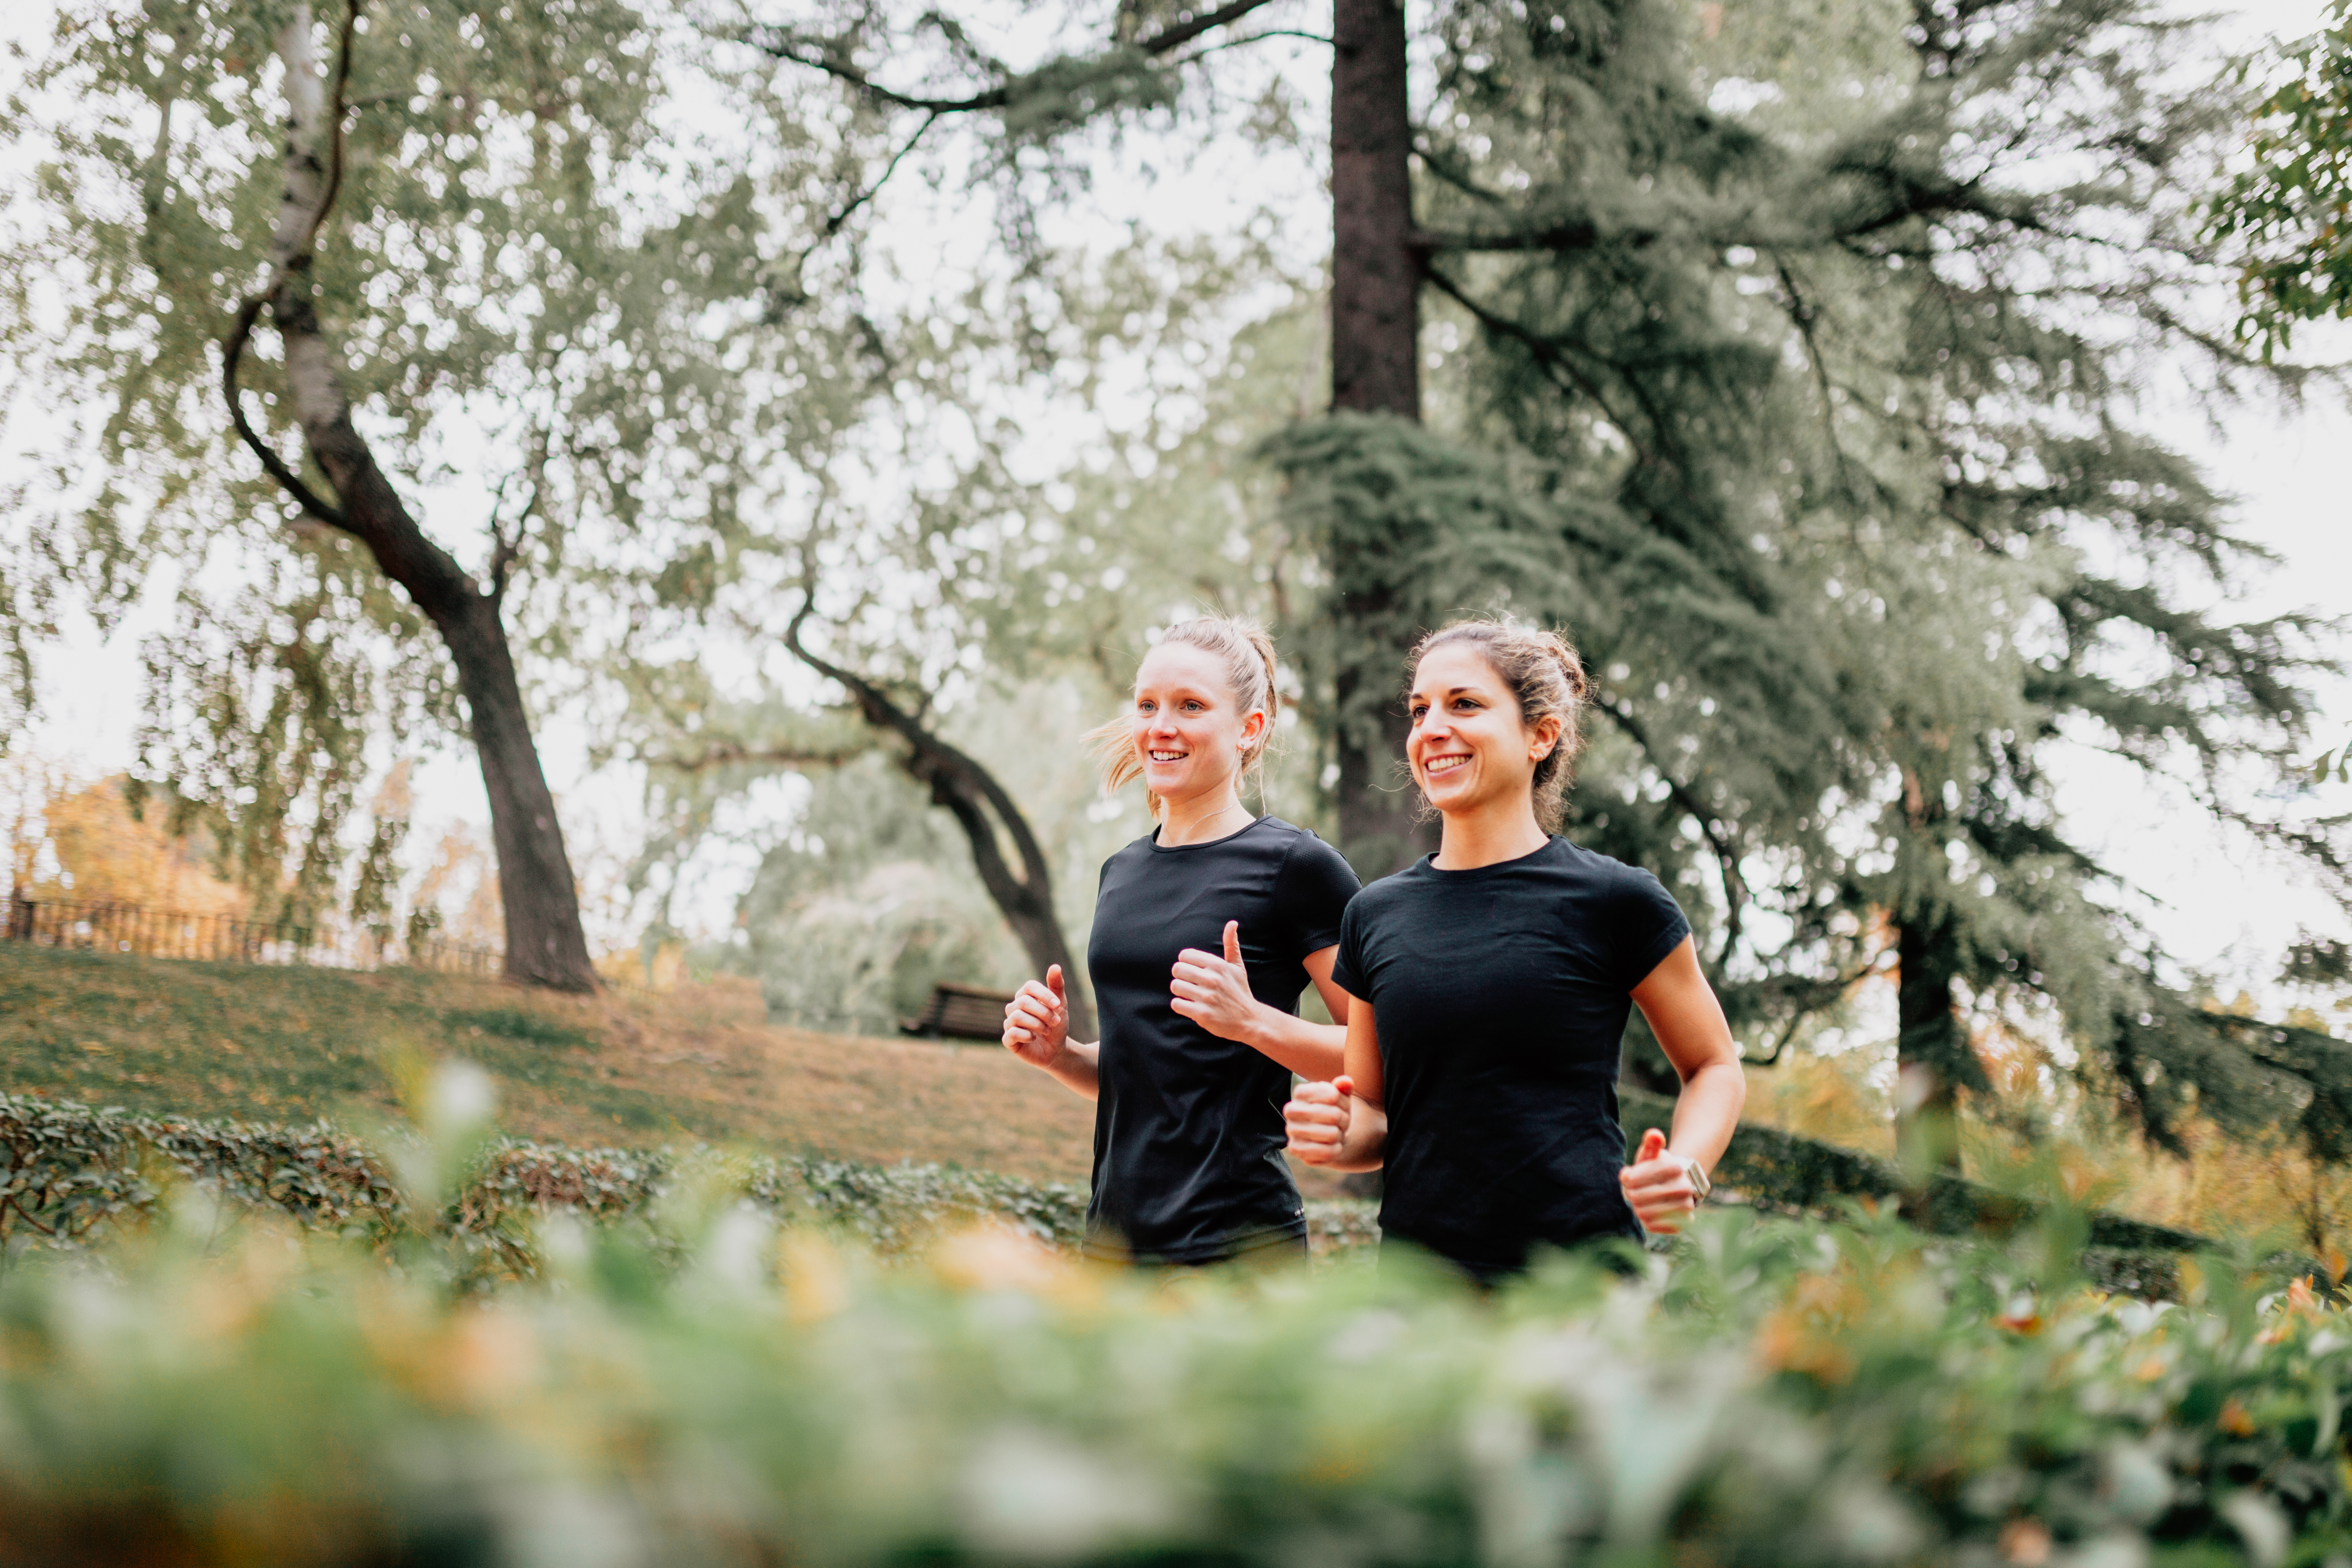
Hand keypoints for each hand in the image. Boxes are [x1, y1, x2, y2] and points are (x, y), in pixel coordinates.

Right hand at [1002, 966, 1069, 1068]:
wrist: (1056, 1049)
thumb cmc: (1056, 1025)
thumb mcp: (1060, 1005)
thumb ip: (1056, 986)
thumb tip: (1055, 966)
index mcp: (1025, 996)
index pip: (1029, 987)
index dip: (1044, 995)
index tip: (1058, 1005)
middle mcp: (1014, 1008)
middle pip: (1024, 1002)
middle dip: (1043, 1012)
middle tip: (1056, 1021)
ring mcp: (1009, 1024)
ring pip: (1017, 1017)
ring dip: (1037, 1024)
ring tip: (1047, 1030)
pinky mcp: (1008, 1040)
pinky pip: (1012, 1033)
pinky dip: (1026, 1035)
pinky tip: (1033, 1038)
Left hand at [1171, 920, 1261, 1043]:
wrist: (1249, 1020)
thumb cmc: (1240, 991)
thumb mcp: (1237, 967)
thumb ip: (1231, 944)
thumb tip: (1232, 923)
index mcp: (1218, 965)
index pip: (1185, 955)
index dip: (1186, 963)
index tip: (1194, 971)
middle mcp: (1212, 979)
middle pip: (1177, 969)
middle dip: (1181, 977)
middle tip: (1191, 984)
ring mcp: (1207, 997)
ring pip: (1175, 986)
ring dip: (1180, 992)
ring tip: (1191, 995)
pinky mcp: (1202, 1014)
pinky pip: (1176, 1004)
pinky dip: (1180, 1006)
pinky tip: (1191, 1006)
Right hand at [1284, 1074, 1353, 1164]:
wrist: (1325, 1135)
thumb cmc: (1333, 1111)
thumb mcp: (1341, 1097)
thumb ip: (1344, 1087)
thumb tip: (1346, 1082)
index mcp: (1301, 1092)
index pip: (1333, 1095)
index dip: (1344, 1102)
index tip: (1340, 1105)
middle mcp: (1291, 1110)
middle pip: (1334, 1115)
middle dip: (1344, 1120)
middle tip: (1341, 1122)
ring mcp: (1291, 1130)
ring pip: (1331, 1134)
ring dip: (1340, 1135)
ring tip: (1336, 1133)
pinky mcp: (1295, 1149)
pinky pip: (1326, 1152)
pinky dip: (1336, 1150)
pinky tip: (1333, 1146)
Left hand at [1619, 1127, 1701, 1234]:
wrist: (1677, 1185)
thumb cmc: (1656, 1168)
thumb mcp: (1652, 1153)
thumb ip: (1651, 1143)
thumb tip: (1654, 1135)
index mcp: (1674, 1168)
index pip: (1632, 1179)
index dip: (1626, 1178)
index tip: (1628, 1176)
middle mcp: (1684, 1188)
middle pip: (1636, 1197)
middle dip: (1630, 1193)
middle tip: (1632, 1190)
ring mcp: (1686, 1207)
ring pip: (1643, 1213)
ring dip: (1636, 1207)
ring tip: (1640, 1200)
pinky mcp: (1682, 1223)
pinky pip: (1652, 1226)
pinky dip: (1646, 1219)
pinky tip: (1649, 1210)